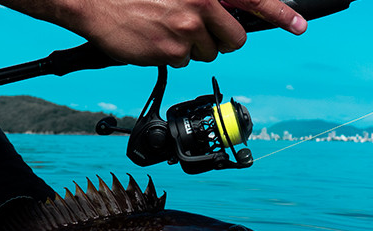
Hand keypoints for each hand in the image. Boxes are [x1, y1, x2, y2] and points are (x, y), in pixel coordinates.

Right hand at [0, 0, 306, 66]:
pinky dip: (172, 56)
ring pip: (207, 54)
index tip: (299, 26)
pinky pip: (183, 62)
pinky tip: (155, 40)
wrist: (93, 1)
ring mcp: (186, 31)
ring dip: (192, 48)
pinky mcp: (170, 53)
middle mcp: (201, 5)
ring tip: (167, 30)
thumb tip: (224, 13)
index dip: (280, 13)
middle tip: (202, 34)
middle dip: (223, 42)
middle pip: (234, 40)